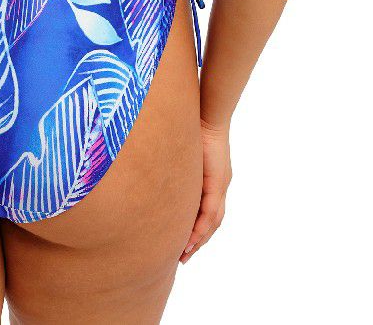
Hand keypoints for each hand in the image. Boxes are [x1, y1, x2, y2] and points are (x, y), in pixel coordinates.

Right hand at [180, 119, 231, 262]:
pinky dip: (202, 227)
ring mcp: (220, 184)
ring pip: (213, 221)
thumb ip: (174, 166)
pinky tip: (192, 239)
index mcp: (210, 179)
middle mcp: (219, 185)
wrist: (206, 114)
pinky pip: (211, 211)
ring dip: (199, 239)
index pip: (205, 210)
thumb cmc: (192, 126)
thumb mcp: (182, 152)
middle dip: (197, 241)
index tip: (182, 244)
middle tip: (183, 258)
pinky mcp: (218, 182)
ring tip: (186, 253)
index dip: (194, 229)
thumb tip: (153, 170)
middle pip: (212, 222)